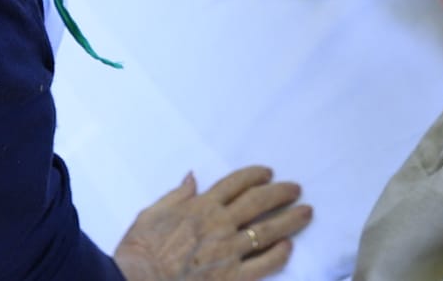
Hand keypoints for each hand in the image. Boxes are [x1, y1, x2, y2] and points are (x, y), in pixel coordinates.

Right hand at [113, 167, 312, 280]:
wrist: (136, 280)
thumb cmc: (140, 249)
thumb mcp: (152, 212)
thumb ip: (177, 195)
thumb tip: (192, 178)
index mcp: (201, 206)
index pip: (236, 183)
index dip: (256, 175)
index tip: (268, 173)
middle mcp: (220, 224)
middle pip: (259, 201)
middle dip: (281, 192)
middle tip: (296, 188)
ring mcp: (228, 251)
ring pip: (268, 230)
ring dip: (290, 219)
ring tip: (306, 212)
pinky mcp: (232, 277)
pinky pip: (264, 264)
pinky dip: (278, 254)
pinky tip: (288, 247)